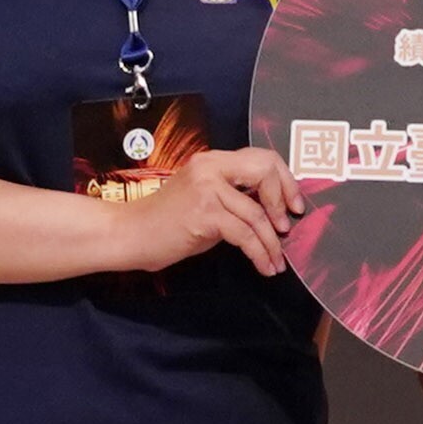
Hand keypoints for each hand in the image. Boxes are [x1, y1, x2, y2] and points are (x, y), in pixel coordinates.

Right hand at [104, 146, 305, 276]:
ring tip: (277, 261)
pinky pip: (245, 235)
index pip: (262, 157)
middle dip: (284, 200)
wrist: (129, 235)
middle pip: (265, 171)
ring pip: (257, 214)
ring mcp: (206, 189)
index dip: (285, 180)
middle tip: (288, 228)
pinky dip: (260, 253)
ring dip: (272, 243)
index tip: (293, 205)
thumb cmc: (167, 222)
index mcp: (212, 160)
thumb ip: (234, 196)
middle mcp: (210, 167)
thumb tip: (274, 210)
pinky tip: (264, 266)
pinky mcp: (204, 214)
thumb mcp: (204, 198)